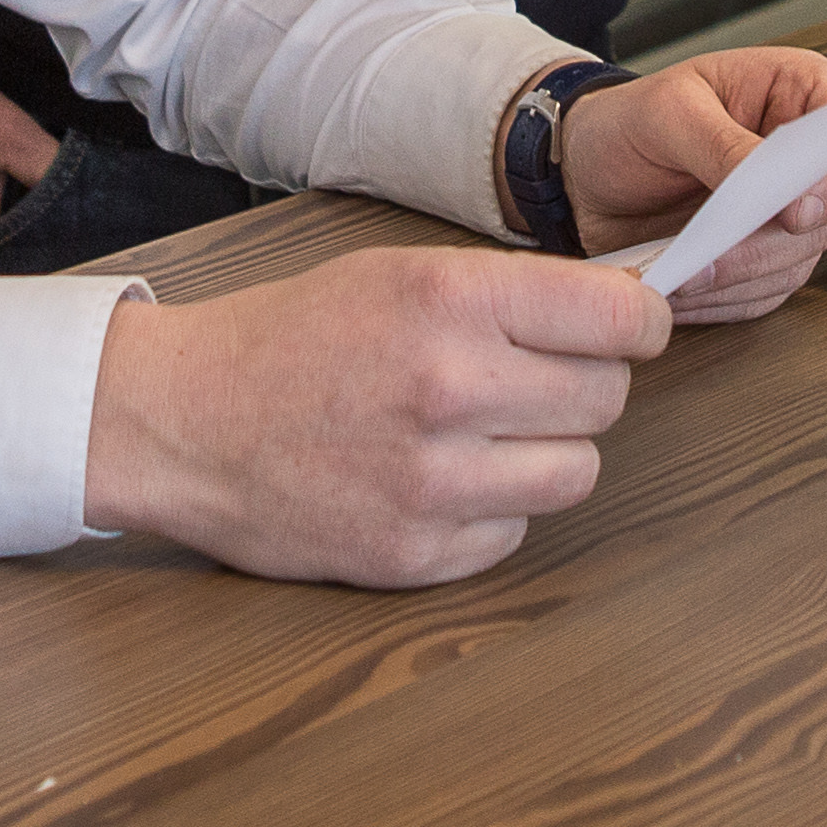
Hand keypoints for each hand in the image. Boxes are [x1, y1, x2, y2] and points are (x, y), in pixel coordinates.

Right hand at [82, 246, 668, 583]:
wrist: (187, 420)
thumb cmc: (293, 337)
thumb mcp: (399, 273)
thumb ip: (507, 293)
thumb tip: (619, 309)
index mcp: (450, 301)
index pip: (617, 318)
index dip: (639, 323)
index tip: (632, 329)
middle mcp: (451, 389)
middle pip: (606, 399)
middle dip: (585, 385)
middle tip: (533, 379)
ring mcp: (434, 482)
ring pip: (575, 473)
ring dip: (546, 453)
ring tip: (487, 434)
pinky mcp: (416, 553)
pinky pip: (514, 535)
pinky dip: (492, 511)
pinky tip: (438, 481)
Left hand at [556, 48, 826, 322]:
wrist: (583, 169)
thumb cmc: (628, 120)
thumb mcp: (667, 111)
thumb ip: (721, 143)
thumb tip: (766, 180)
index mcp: (800, 96)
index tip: (796, 208)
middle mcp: (803, 160)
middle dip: (768, 241)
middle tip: (712, 250)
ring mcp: (784, 215)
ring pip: (795, 263)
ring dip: (738, 276)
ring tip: (683, 271)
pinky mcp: (757, 260)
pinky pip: (760, 294)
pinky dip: (722, 299)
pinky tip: (682, 287)